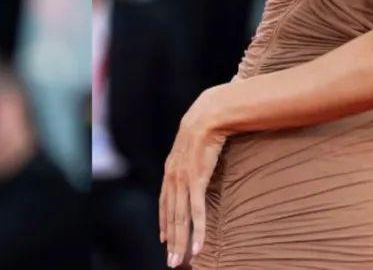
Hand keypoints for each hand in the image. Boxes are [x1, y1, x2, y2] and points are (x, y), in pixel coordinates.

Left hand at [159, 88, 227, 266]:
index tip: (164, 239)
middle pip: (170, 216)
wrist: (207, 117)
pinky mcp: (197, 180)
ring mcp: (184, 180)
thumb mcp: (190, 149)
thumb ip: (188, 162)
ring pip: (181, 218)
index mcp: (170, 171)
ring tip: (180, 260)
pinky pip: (197, 212)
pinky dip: (198, 231)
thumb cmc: (202, 131)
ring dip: (181, 242)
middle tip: (171, 262)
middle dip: (171, 241)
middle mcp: (172, 178)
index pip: (164, 203)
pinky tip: (198, 246)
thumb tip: (194, 168)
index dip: (164, 222)